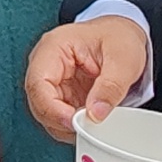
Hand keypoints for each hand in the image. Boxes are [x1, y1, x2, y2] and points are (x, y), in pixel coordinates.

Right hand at [23, 19, 147, 143]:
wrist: (123, 34)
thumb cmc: (119, 37)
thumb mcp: (123, 60)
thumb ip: (110, 87)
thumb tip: (95, 114)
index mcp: (53, 48)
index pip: (38, 83)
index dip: (51, 108)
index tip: (73, 122)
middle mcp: (45, 64)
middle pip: (38, 101)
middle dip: (60, 120)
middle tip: (87, 127)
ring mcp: (52, 80)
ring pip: (45, 112)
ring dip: (66, 125)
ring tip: (91, 124)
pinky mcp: (61, 93)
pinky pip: (58, 116)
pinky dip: (72, 125)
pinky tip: (89, 123)